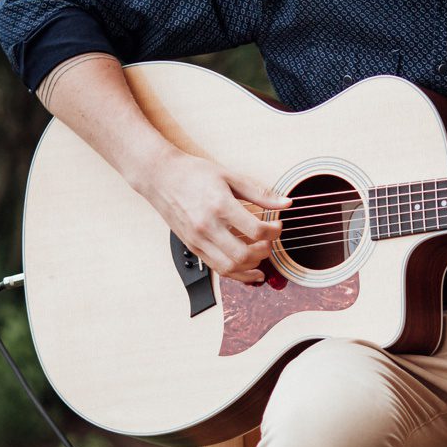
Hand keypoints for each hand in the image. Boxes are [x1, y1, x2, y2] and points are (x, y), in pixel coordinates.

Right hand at [142, 150, 290, 284]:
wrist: (160, 177)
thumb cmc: (193, 173)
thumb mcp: (230, 176)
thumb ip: (259, 193)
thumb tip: (286, 202)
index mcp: (220, 205)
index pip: (256, 230)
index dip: (274, 232)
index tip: (277, 226)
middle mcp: (207, 226)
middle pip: (244, 254)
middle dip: (265, 251)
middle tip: (269, 241)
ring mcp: (198, 240)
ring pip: (230, 267)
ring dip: (252, 265)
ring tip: (260, 253)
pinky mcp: (193, 247)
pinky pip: (217, 268)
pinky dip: (236, 273)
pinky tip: (249, 268)